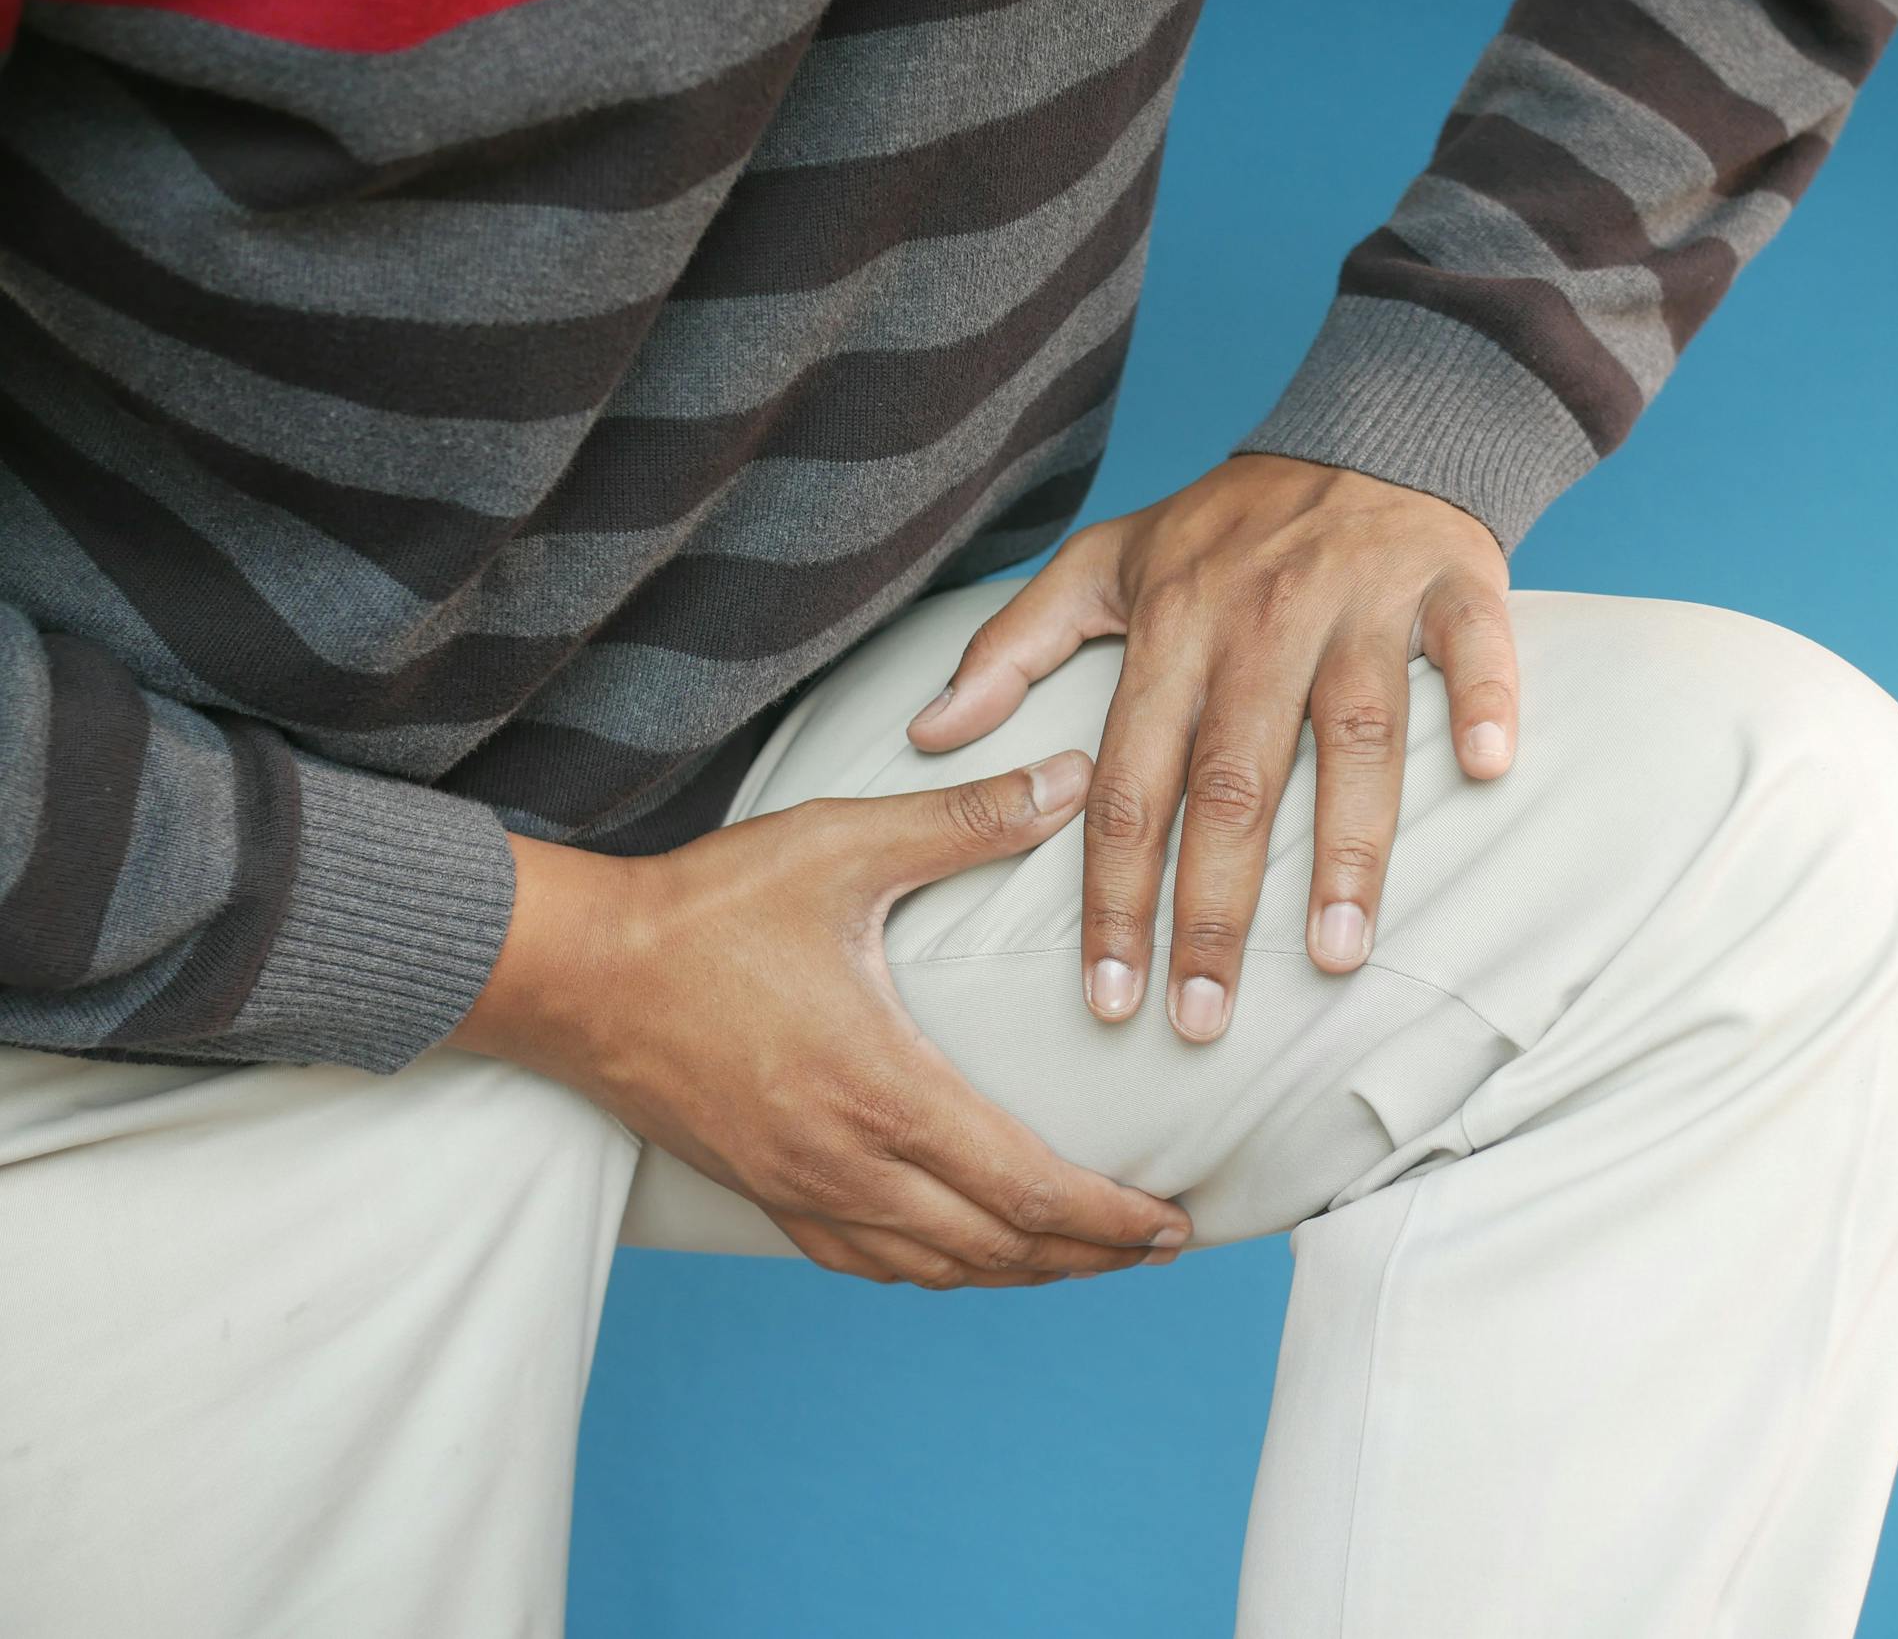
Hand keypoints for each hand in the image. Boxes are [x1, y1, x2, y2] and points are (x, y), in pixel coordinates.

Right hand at [450, 752, 1192, 1287]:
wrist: (572, 972)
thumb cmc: (706, 906)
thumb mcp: (844, 844)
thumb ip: (968, 820)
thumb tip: (1075, 778)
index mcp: (885, 1091)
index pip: (1029, 1192)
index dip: (1112, 1220)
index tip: (1173, 1223)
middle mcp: (847, 1163)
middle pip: (997, 1249)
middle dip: (1089, 1257)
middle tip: (1158, 1248)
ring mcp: (799, 1188)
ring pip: (936, 1269)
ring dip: (1020, 1273)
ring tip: (1084, 1257)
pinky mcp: (760, 1191)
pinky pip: (867, 1262)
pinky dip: (938, 1269)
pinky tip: (964, 1254)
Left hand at [907, 454, 1518, 1041]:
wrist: (1368, 425)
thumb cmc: (1230, 524)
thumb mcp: (1103, 562)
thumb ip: (1011, 648)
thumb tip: (924, 735)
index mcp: (1173, 624)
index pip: (1131, 780)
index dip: (1115, 894)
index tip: (1110, 996)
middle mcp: (1261, 617)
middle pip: (1233, 781)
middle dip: (1214, 910)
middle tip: (1204, 1017)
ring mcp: (1360, 600)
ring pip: (1352, 732)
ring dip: (1349, 846)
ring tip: (1338, 955)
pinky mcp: (1453, 582)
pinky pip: (1471, 646)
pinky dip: (1483, 701)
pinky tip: (1489, 772)